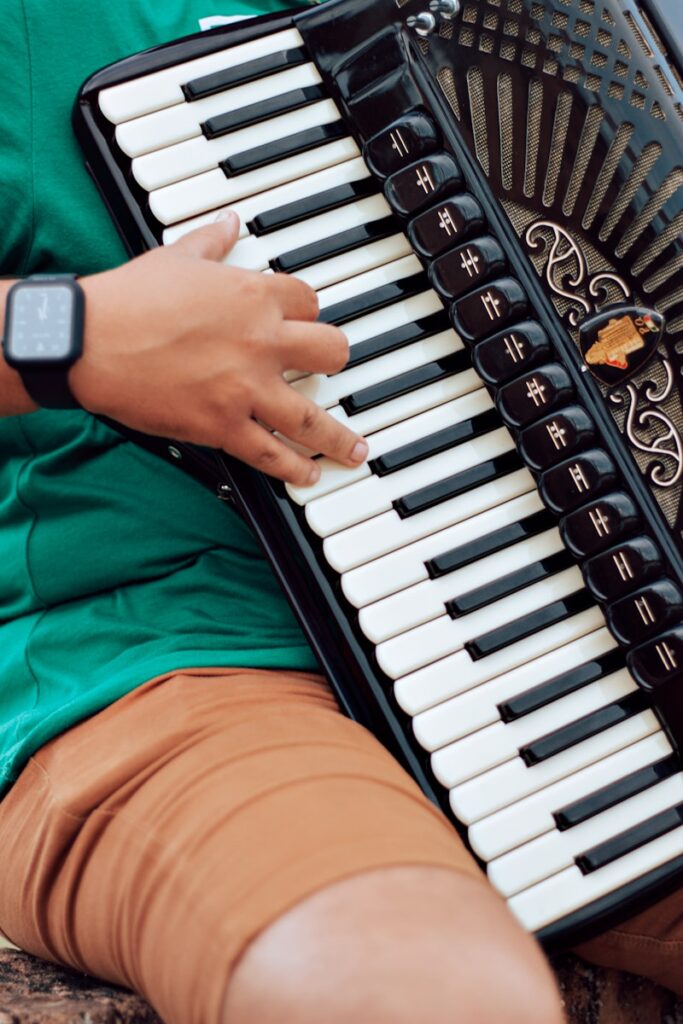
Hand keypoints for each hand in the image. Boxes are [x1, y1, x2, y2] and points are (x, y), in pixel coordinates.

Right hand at [70, 213, 366, 485]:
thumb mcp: (176, 257)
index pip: (309, 302)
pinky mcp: (223, 426)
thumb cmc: (129, 299)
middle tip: (335, 371)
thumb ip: (212, 242)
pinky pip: (270, 454)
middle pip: (331, 353)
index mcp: (253, 296)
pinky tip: (309, 475)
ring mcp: (246, 389)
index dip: (308, 312)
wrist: (90, 341)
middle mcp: (261, 342)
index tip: (305, 321)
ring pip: (312, 418)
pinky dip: (293, 469)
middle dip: (336, 362)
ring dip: (338, 438)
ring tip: (355, 450)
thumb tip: (229, 221)